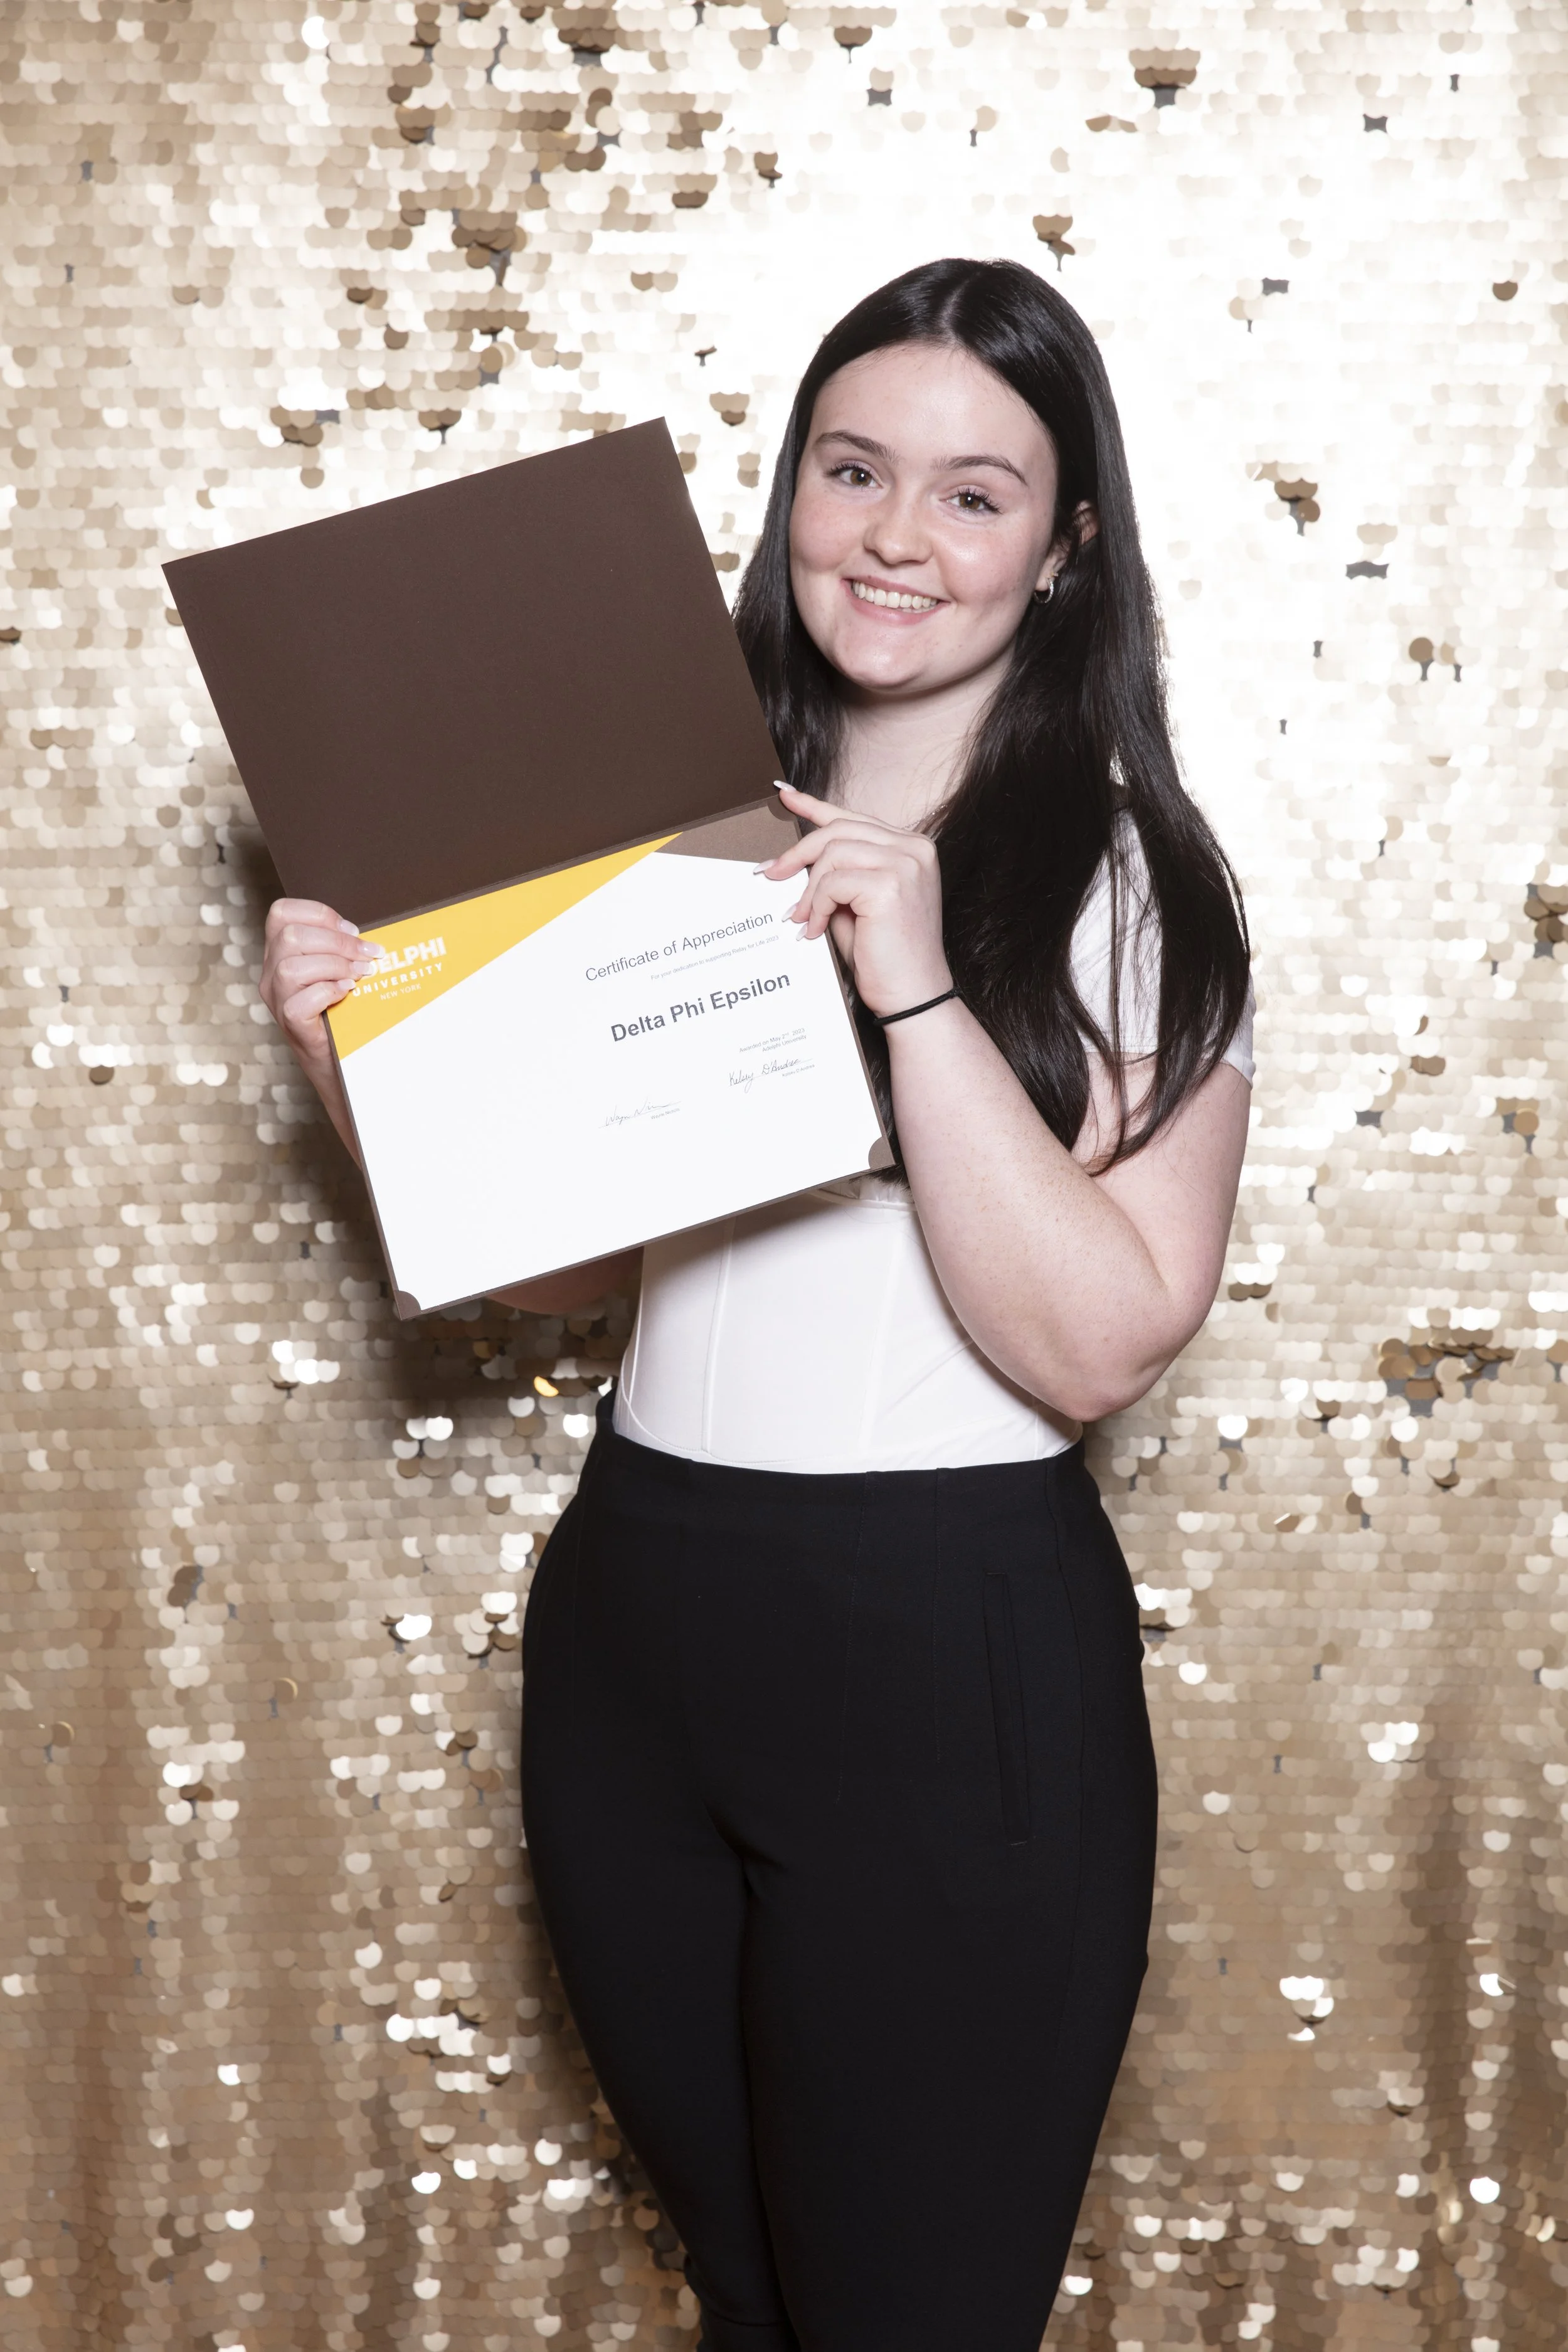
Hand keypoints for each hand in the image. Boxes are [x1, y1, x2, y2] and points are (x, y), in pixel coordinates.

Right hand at [260, 897, 378, 1086]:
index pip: (281, 913)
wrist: (338, 1065)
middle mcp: (271, 975)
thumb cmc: (340, 1014)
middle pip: (290, 936)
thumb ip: (338, 950)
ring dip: (335, 965)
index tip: (351, 930)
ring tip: (360, 975)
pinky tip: (347, 994)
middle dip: (337, 941)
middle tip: (368, 954)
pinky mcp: (290, 1025)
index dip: (319, 914)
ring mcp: (276, 1000)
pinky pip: (300, 1001)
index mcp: (279, 954)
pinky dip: (329, 992)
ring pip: (291, 968)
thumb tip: (365, 936)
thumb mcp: (334, 973)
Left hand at [762, 783, 952, 1017]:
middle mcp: (914, 848)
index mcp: (911, 847)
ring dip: (809, 890)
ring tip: (802, 918)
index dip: (814, 805)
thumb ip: (836, 874)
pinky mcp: (892, 884)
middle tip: (770, 874)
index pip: (854, 818)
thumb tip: (793, 857)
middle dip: (797, 853)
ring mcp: (906, 863)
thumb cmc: (885, 956)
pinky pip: (833, 882)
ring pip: (832, 854)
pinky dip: (817, 906)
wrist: (913, 996)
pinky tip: (817, 929)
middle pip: (838, 830)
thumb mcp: (856, 904)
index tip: (784, 795)